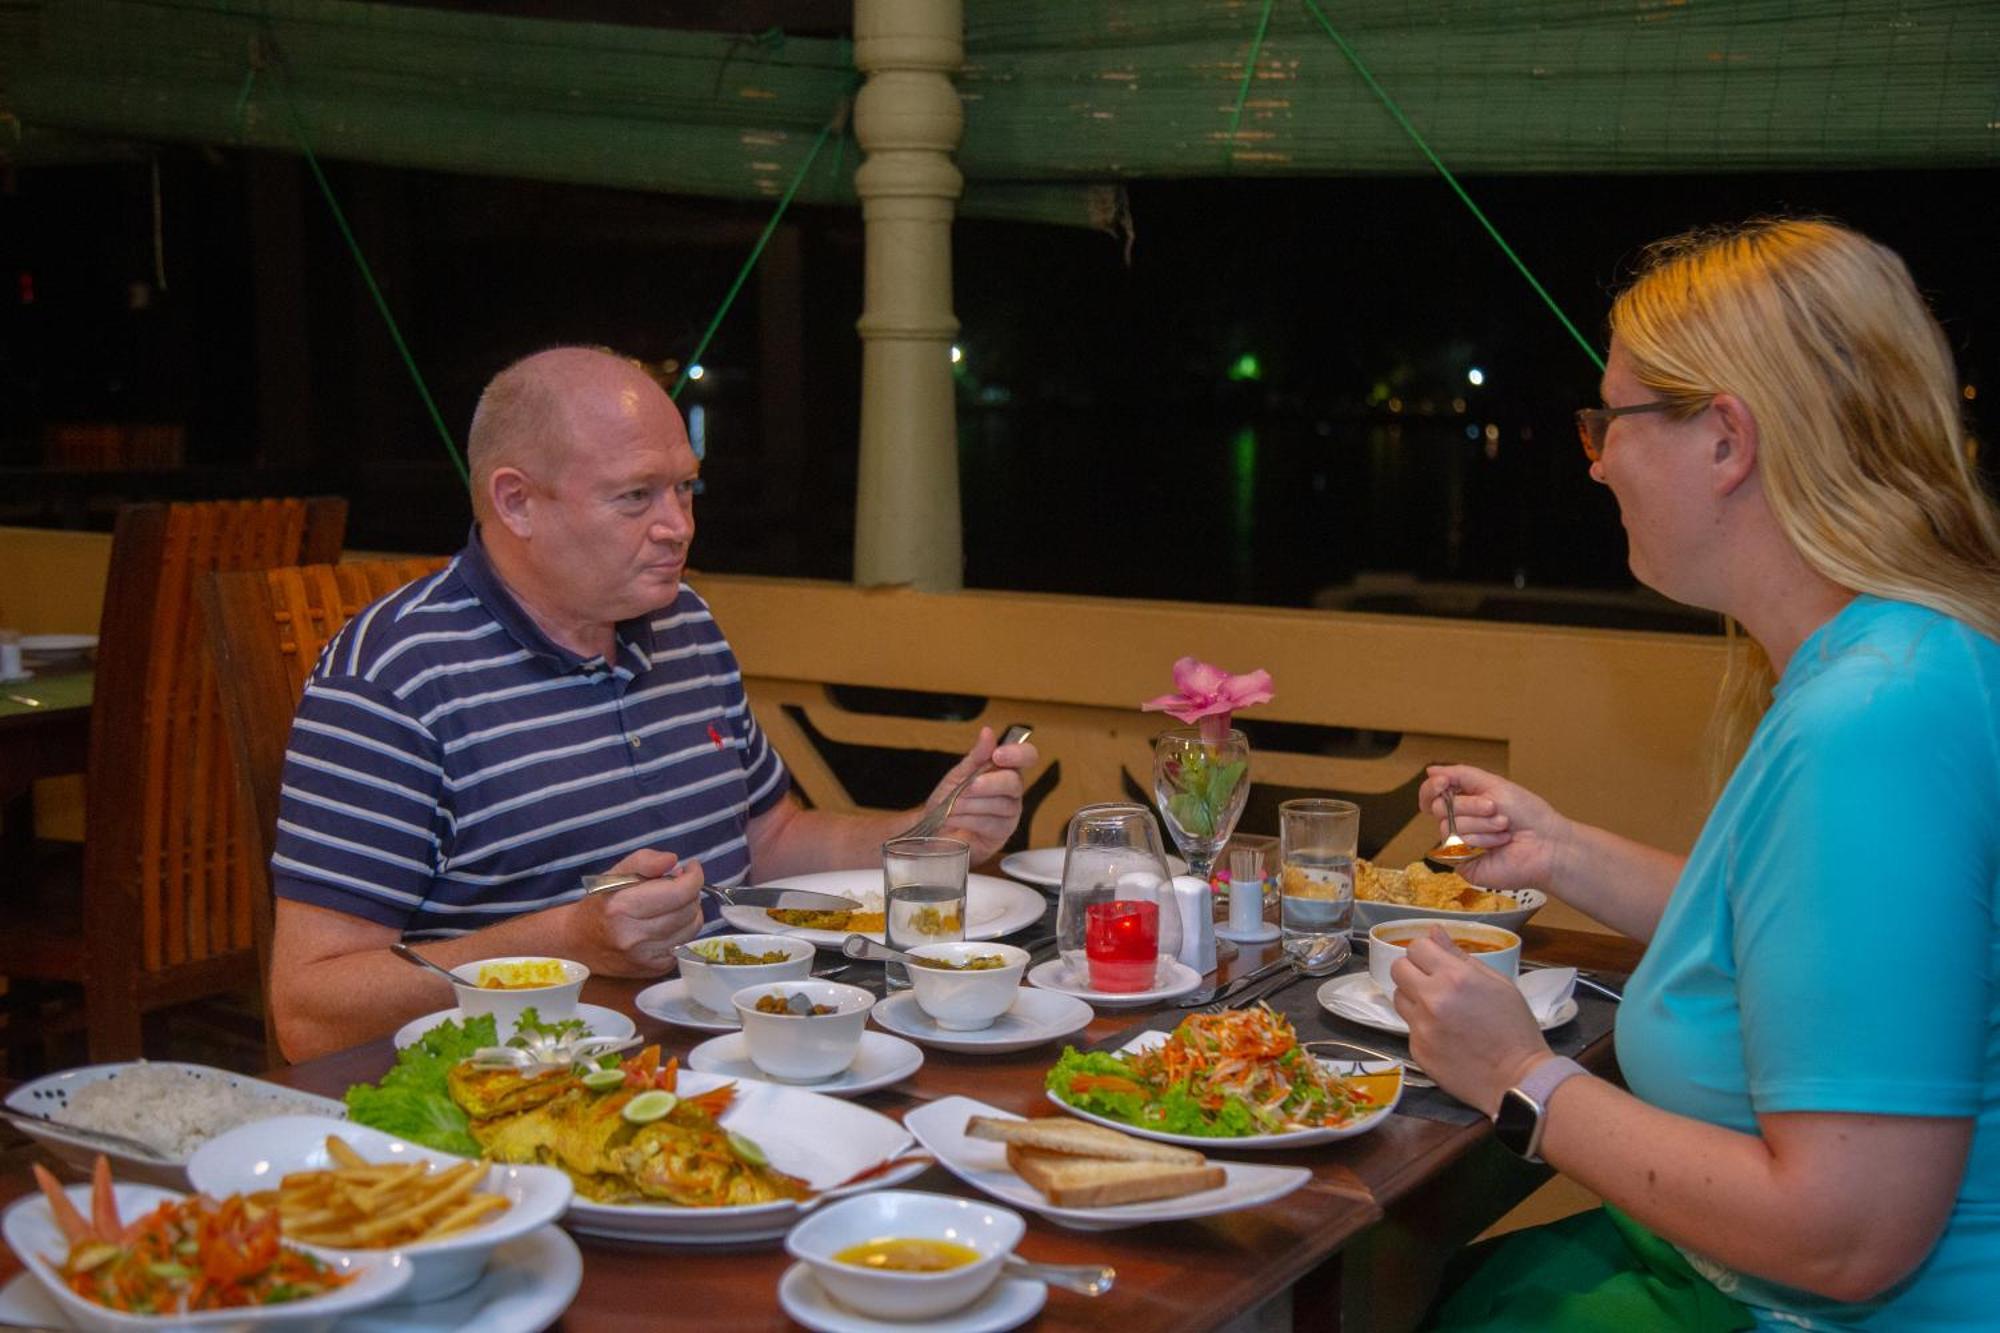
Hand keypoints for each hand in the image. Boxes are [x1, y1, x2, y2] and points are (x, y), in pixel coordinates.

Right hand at [560, 848, 704, 975]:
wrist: (579, 943)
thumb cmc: (600, 904)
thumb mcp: (615, 873)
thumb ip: (645, 861)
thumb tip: (673, 861)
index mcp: (623, 907)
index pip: (679, 893)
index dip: (694, 877)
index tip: (691, 868)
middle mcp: (634, 936)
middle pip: (689, 910)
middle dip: (691, 893)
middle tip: (678, 886)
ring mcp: (644, 957)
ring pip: (692, 929)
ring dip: (689, 912)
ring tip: (674, 904)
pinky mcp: (653, 969)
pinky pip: (684, 945)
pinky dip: (682, 931)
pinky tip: (667, 924)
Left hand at [926, 726, 1039, 862]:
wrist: (935, 829)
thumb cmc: (949, 800)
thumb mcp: (958, 774)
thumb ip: (976, 756)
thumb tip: (988, 732)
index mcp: (1004, 769)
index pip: (1027, 756)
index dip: (1017, 753)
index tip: (997, 755)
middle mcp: (1012, 789)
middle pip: (1014, 782)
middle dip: (988, 784)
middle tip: (968, 787)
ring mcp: (1010, 812)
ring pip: (1001, 805)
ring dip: (971, 804)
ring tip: (953, 806)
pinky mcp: (1003, 832)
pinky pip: (993, 824)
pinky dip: (969, 820)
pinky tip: (956, 819)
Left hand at [1391, 928, 1552, 1115]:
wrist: (1517, 1079)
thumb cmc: (1515, 1028)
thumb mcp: (1498, 983)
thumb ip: (1461, 956)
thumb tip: (1434, 932)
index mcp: (1454, 977)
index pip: (1416, 947)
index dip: (1426, 952)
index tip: (1436, 962)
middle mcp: (1432, 998)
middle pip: (1398, 969)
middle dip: (1413, 971)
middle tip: (1433, 983)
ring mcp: (1421, 1026)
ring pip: (1399, 997)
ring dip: (1414, 998)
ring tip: (1439, 1010)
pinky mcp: (1417, 1049)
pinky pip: (1409, 1027)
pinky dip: (1422, 1026)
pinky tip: (1445, 1035)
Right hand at [1419, 764, 1572, 892]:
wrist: (1546, 842)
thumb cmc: (1527, 814)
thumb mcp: (1493, 784)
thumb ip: (1460, 774)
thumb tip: (1430, 770)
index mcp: (1463, 803)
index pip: (1430, 796)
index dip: (1430, 788)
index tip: (1443, 783)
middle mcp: (1458, 823)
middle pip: (1440, 807)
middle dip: (1470, 805)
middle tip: (1494, 808)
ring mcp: (1458, 844)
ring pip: (1448, 826)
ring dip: (1482, 823)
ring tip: (1503, 827)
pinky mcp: (1462, 862)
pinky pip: (1457, 844)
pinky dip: (1481, 840)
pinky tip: (1499, 843)